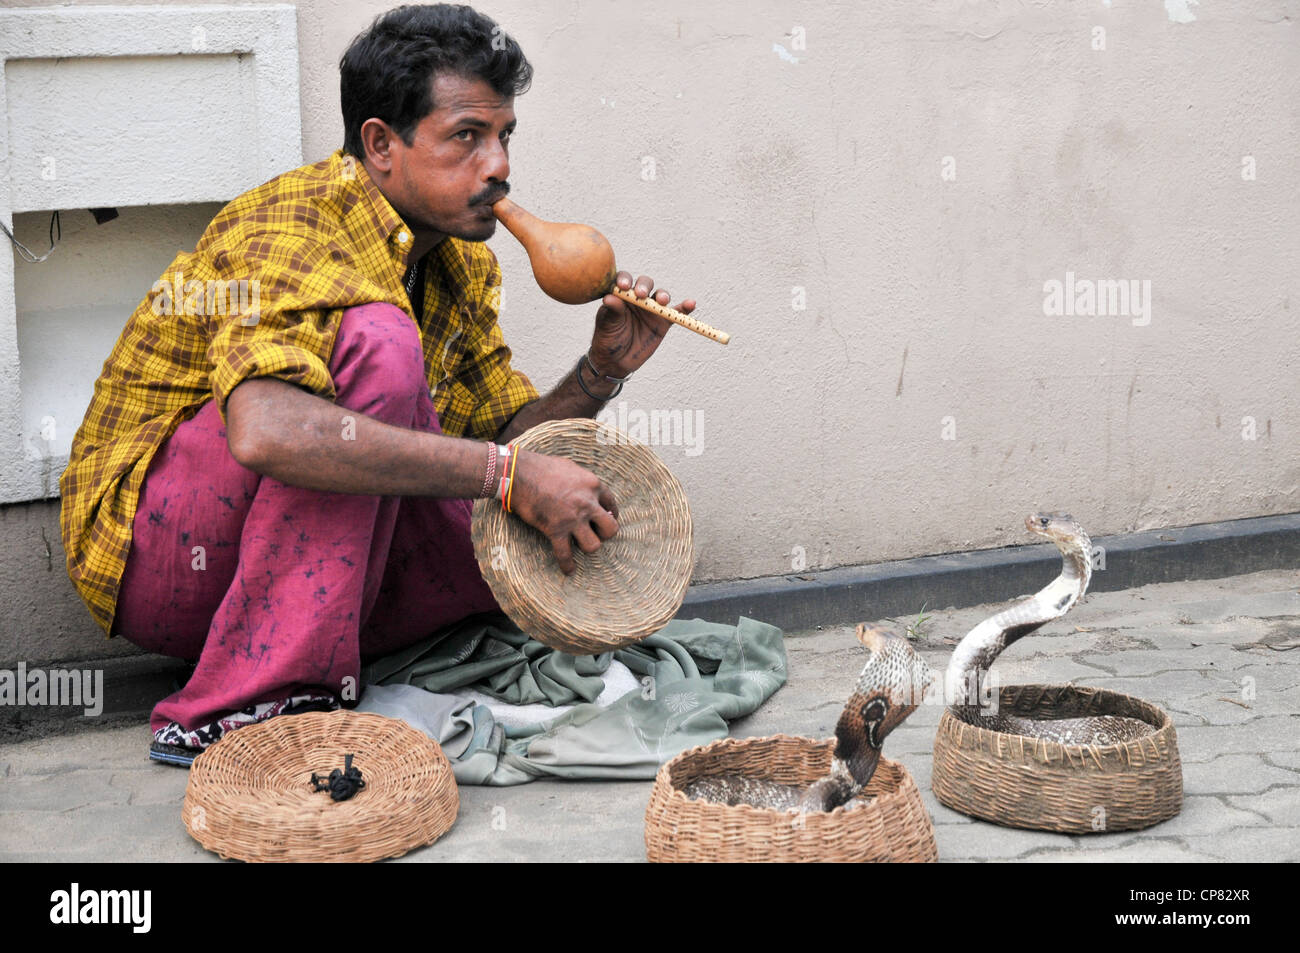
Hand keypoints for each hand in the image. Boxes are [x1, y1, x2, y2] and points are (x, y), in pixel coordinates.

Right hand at [508, 449, 619, 573]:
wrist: (519, 473)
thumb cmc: (542, 467)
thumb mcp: (570, 467)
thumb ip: (582, 481)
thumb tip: (588, 491)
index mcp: (593, 485)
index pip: (612, 505)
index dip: (611, 515)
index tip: (605, 519)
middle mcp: (587, 503)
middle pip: (611, 529)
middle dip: (605, 534)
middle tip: (595, 533)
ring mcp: (572, 518)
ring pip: (593, 545)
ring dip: (588, 547)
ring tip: (580, 545)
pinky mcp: (555, 529)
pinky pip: (565, 554)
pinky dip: (567, 565)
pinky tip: (568, 570)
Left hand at [588, 272, 696, 379]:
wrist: (616, 360)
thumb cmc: (607, 338)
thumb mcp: (607, 324)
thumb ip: (612, 310)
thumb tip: (610, 297)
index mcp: (621, 294)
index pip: (624, 280)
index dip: (625, 279)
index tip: (623, 286)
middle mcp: (637, 298)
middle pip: (645, 284)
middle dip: (644, 286)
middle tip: (641, 294)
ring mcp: (651, 309)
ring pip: (660, 296)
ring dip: (663, 295)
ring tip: (662, 300)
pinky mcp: (663, 322)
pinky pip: (676, 312)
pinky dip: (684, 308)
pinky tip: (691, 304)